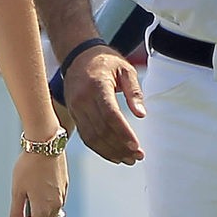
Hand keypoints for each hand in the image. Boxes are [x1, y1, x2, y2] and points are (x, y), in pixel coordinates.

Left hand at [9, 150, 67, 216]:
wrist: (46, 144)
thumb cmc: (29, 165)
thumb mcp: (17, 190)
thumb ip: (15, 212)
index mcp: (44, 208)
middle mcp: (56, 205)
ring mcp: (62, 196)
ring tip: (24, 216)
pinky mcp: (64, 187)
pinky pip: (56, 206)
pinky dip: (45, 211)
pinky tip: (34, 202)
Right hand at [63, 47, 144, 165]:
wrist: (78, 56)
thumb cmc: (106, 61)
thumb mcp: (126, 69)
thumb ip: (134, 92)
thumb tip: (141, 114)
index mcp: (97, 86)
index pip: (110, 115)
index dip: (123, 133)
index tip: (137, 146)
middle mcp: (83, 99)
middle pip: (101, 130)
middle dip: (120, 147)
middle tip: (138, 157)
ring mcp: (76, 108)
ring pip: (92, 137)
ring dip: (111, 152)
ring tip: (128, 160)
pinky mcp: (74, 114)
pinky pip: (86, 136)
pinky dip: (99, 149)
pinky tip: (114, 155)